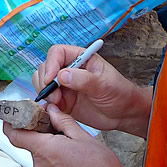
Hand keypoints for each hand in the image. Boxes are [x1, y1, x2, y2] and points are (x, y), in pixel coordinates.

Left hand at [3, 105, 143, 166]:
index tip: (11, 119)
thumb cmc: (99, 166)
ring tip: (75, 160)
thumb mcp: (84, 137)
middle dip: (46, 142)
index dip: (10, 125)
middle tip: (65, 140)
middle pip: (34, 149)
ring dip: (53, 159)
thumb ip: (63, 122)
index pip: (15, 136)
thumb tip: (51, 110)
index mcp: (45, 150)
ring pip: (43, 164)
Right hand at [33, 44, 151, 137]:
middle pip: (45, 67)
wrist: (123, 113)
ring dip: (45, 93)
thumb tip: (62, 75)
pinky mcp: (63, 101)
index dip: (51, 63)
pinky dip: (46, 104)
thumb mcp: (104, 84)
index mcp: (81, 58)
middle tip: (55, 96)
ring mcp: (65, 85)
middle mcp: (70, 69)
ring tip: (58, 103)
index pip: (57, 52)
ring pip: (42, 83)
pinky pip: (47, 100)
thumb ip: (84, 79)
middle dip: (45, 81)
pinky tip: (57, 110)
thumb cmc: (119, 93)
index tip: (51, 79)